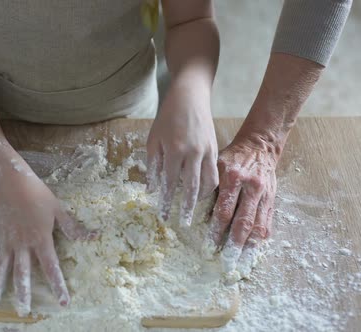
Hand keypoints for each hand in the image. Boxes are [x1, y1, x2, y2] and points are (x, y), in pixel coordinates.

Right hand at [0, 162, 97, 315]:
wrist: (10, 181)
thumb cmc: (37, 193)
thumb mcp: (58, 208)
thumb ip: (73, 227)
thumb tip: (94, 236)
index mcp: (41, 240)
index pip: (51, 268)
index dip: (58, 286)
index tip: (62, 302)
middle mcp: (22, 245)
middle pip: (22, 274)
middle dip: (23, 294)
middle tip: (24, 311)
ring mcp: (7, 241)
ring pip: (1, 268)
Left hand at [146, 80, 218, 225]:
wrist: (190, 97)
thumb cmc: (167, 118)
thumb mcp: (153, 140)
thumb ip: (153, 166)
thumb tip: (152, 190)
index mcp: (174, 151)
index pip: (169, 183)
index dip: (166, 201)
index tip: (163, 216)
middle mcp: (193, 153)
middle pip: (191, 188)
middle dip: (187, 208)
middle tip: (183, 223)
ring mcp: (207, 152)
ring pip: (208, 183)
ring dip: (200, 199)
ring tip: (193, 208)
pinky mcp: (216, 149)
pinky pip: (215, 173)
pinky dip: (208, 186)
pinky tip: (201, 192)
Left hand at [206, 137, 276, 275]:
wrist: (260, 146)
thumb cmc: (233, 157)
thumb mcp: (217, 165)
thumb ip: (208, 186)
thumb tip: (194, 209)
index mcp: (233, 178)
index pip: (224, 210)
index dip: (217, 230)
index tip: (209, 246)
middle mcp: (251, 188)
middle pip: (243, 222)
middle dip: (234, 245)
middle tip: (226, 262)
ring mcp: (264, 196)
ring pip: (258, 226)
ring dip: (249, 247)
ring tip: (242, 263)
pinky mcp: (272, 200)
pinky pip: (268, 223)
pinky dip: (261, 239)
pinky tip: (254, 252)